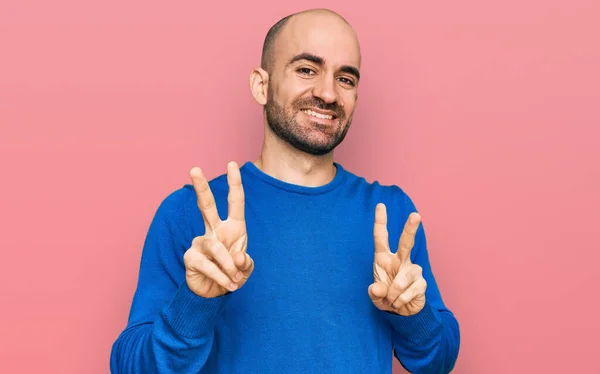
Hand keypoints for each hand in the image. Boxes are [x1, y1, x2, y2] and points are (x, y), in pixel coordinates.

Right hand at [183, 161, 253, 297]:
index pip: (234, 202)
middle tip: (194, 168)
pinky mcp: (190, 257)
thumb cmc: (232, 274)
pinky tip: (227, 285)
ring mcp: (200, 242)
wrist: (215, 294)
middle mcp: (214, 230)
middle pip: (206, 205)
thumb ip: (245, 262)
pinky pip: (208, 266)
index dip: (234, 183)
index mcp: (233, 227)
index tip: (233, 164)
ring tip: (235, 280)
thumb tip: (235, 258)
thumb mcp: (245, 269)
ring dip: (228, 267)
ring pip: (216, 248)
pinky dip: (221, 277)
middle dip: (201, 187)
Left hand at [368, 203, 426, 315]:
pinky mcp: (422, 282)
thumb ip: (374, 293)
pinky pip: (411, 291)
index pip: (381, 237)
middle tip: (416, 215)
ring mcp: (412, 270)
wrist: (401, 313)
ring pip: (404, 277)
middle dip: (410, 229)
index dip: (380, 222)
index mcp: (384, 258)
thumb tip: (377, 289)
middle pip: (406, 242)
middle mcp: (399, 260)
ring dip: (395, 293)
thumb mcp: (375, 297)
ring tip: (392, 301)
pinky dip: (402, 300)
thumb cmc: (385, 297)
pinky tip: (401, 303)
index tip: (380, 205)